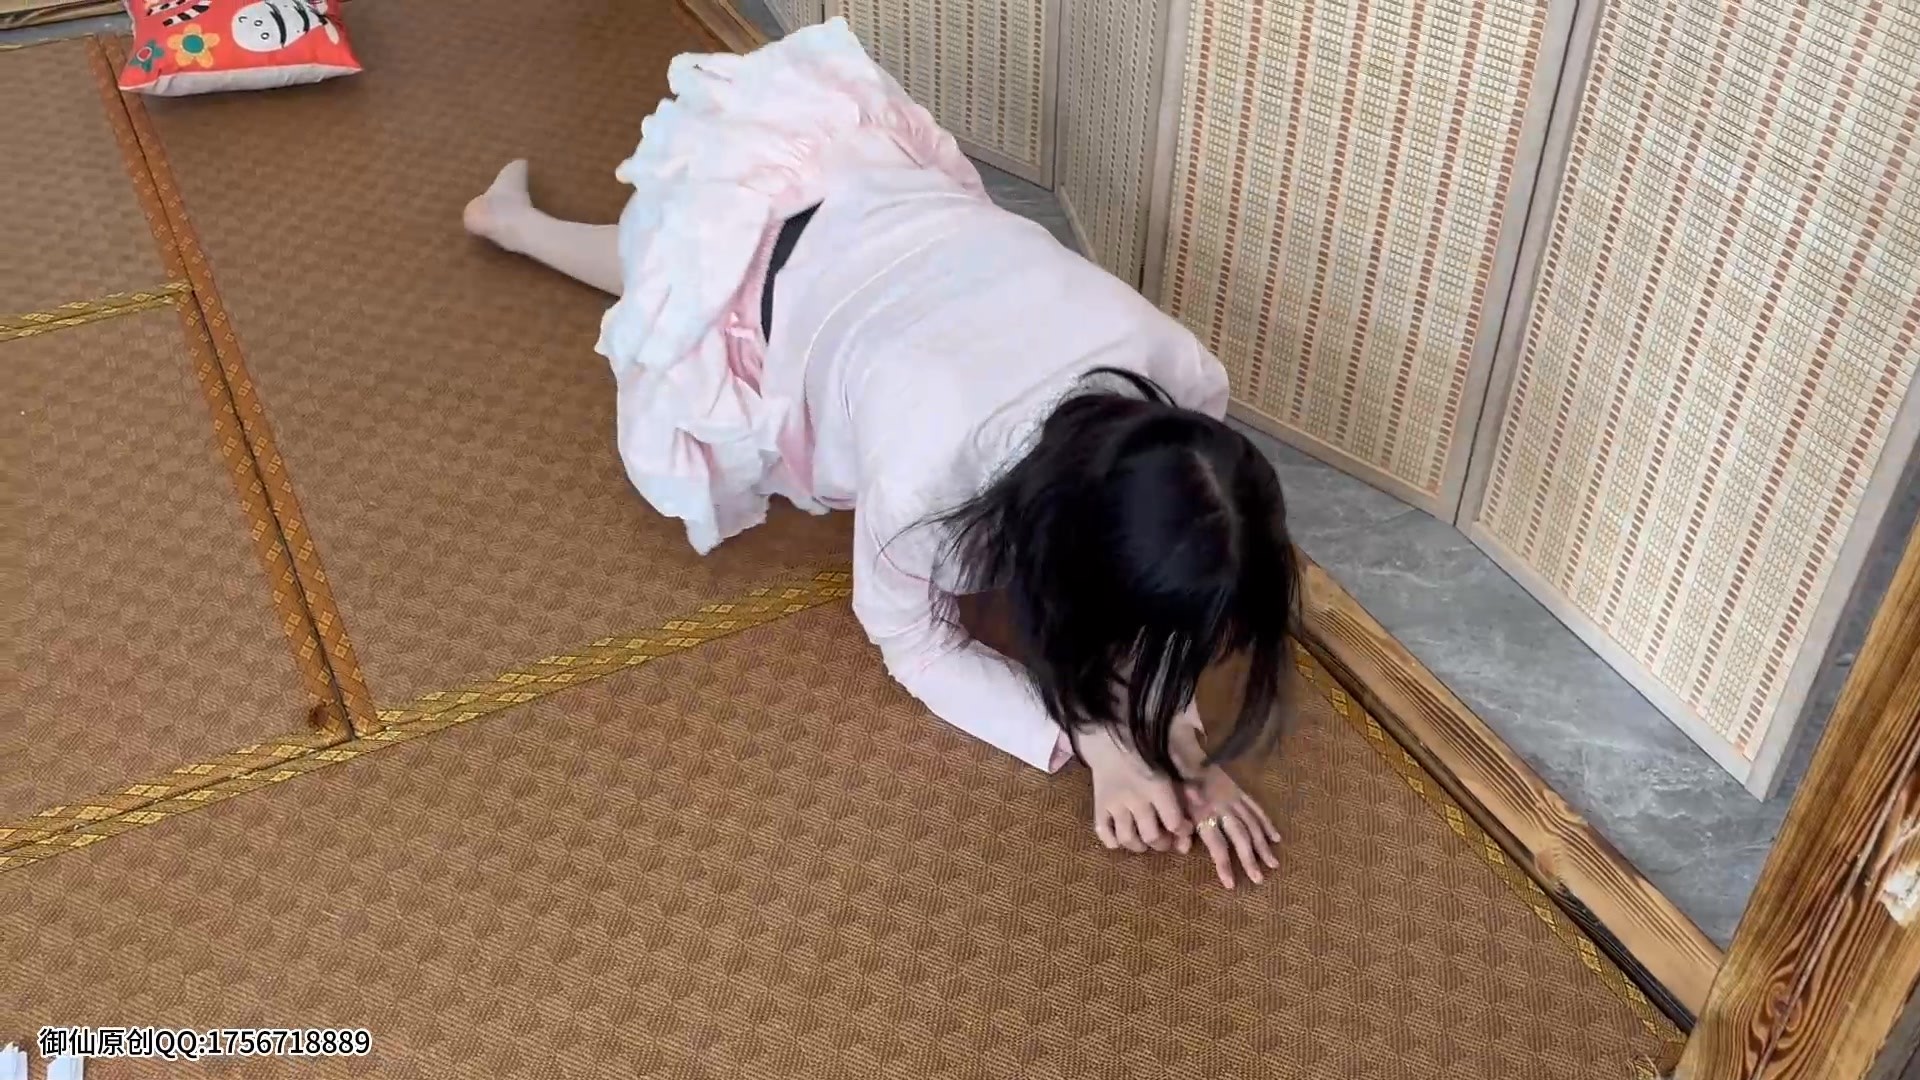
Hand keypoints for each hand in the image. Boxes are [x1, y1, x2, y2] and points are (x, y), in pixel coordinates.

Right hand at [1078, 724, 1193, 854]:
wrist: (1112, 738)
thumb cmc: (1147, 751)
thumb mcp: (1171, 765)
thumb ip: (1187, 786)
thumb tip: (1203, 806)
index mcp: (1157, 787)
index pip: (1174, 822)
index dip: (1182, 831)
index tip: (1184, 828)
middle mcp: (1136, 800)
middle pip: (1151, 837)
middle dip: (1162, 844)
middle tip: (1165, 840)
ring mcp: (1115, 805)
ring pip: (1127, 839)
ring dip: (1139, 846)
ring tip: (1144, 842)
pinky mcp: (1098, 805)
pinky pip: (1103, 833)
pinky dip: (1112, 841)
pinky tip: (1121, 839)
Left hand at [1171, 715, 1279, 888]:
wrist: (1184, 749)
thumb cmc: (1174, 779)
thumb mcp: (1172, 804)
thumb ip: (1178, 826)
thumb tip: (1183, 850)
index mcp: (1204, 812)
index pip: (1217, 845)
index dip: (1225, 865)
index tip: (1231, 885)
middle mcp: (1223, 807)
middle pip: (1240, 837)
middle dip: (1250, 859)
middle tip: (1259, 879)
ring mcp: (1234, 798)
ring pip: (1253, 824)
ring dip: (1263, 845)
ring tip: (1274, 864)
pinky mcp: (1239, 791)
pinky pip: (1256, 808)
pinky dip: (1267, 823)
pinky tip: (1276, 837)